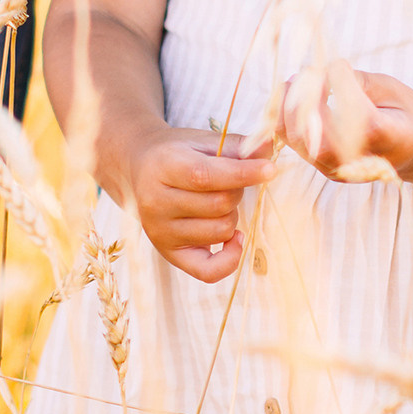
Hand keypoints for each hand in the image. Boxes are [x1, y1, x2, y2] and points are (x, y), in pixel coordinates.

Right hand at [123, 124, 275, 281]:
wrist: (141, 168)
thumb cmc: (179, 154)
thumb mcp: (205, 142)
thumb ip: (239, 145)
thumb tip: (270, 145)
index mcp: (164, 167)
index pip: (206, 176)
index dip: (243, 173)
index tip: (271, 169)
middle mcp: (156, 202)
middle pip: (220, 204)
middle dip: (236, 192)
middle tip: (228, 183)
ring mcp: (160, 231)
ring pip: (221, 231)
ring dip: (231, 217)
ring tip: (217, 203)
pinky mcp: (168, 252)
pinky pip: (208, 271)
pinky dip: (230, 258)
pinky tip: (234, 239)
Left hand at [277, 62, 412, 185]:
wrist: (411, 146)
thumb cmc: (402, 112)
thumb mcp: (391, 89)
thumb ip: (359, 82)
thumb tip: (323, 72)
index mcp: (389, 139)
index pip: (359, 116)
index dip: (343, 85)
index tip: (341, 65)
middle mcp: (360, 162)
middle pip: (319, 136)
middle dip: (307, 96)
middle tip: (310, 71)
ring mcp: (339, 169)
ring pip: (298, 139)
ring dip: (289, 104)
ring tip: (296, 80)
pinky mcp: (323, 166)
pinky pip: (292, 141)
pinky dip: (283, 114)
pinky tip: (291, 93)